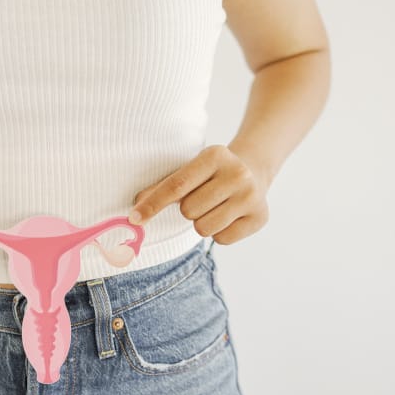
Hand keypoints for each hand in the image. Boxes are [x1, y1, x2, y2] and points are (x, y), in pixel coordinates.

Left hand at [129, 144, 270, 244]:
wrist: (254, 172)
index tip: (135, 218)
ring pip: (204, 228)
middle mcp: (237, 173)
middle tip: (203, 199)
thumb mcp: (190, 171)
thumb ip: (163, 188)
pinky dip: (220, 233)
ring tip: (216, 208)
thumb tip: (136, 209)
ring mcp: (251, 196)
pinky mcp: (259, 218)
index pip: (176, 185)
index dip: (153, 204)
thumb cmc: (212, 175)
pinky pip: (222, 239)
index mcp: (215, 155)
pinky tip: (229, 216)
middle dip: (188, 210)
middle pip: (189, 211)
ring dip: (203, 223)